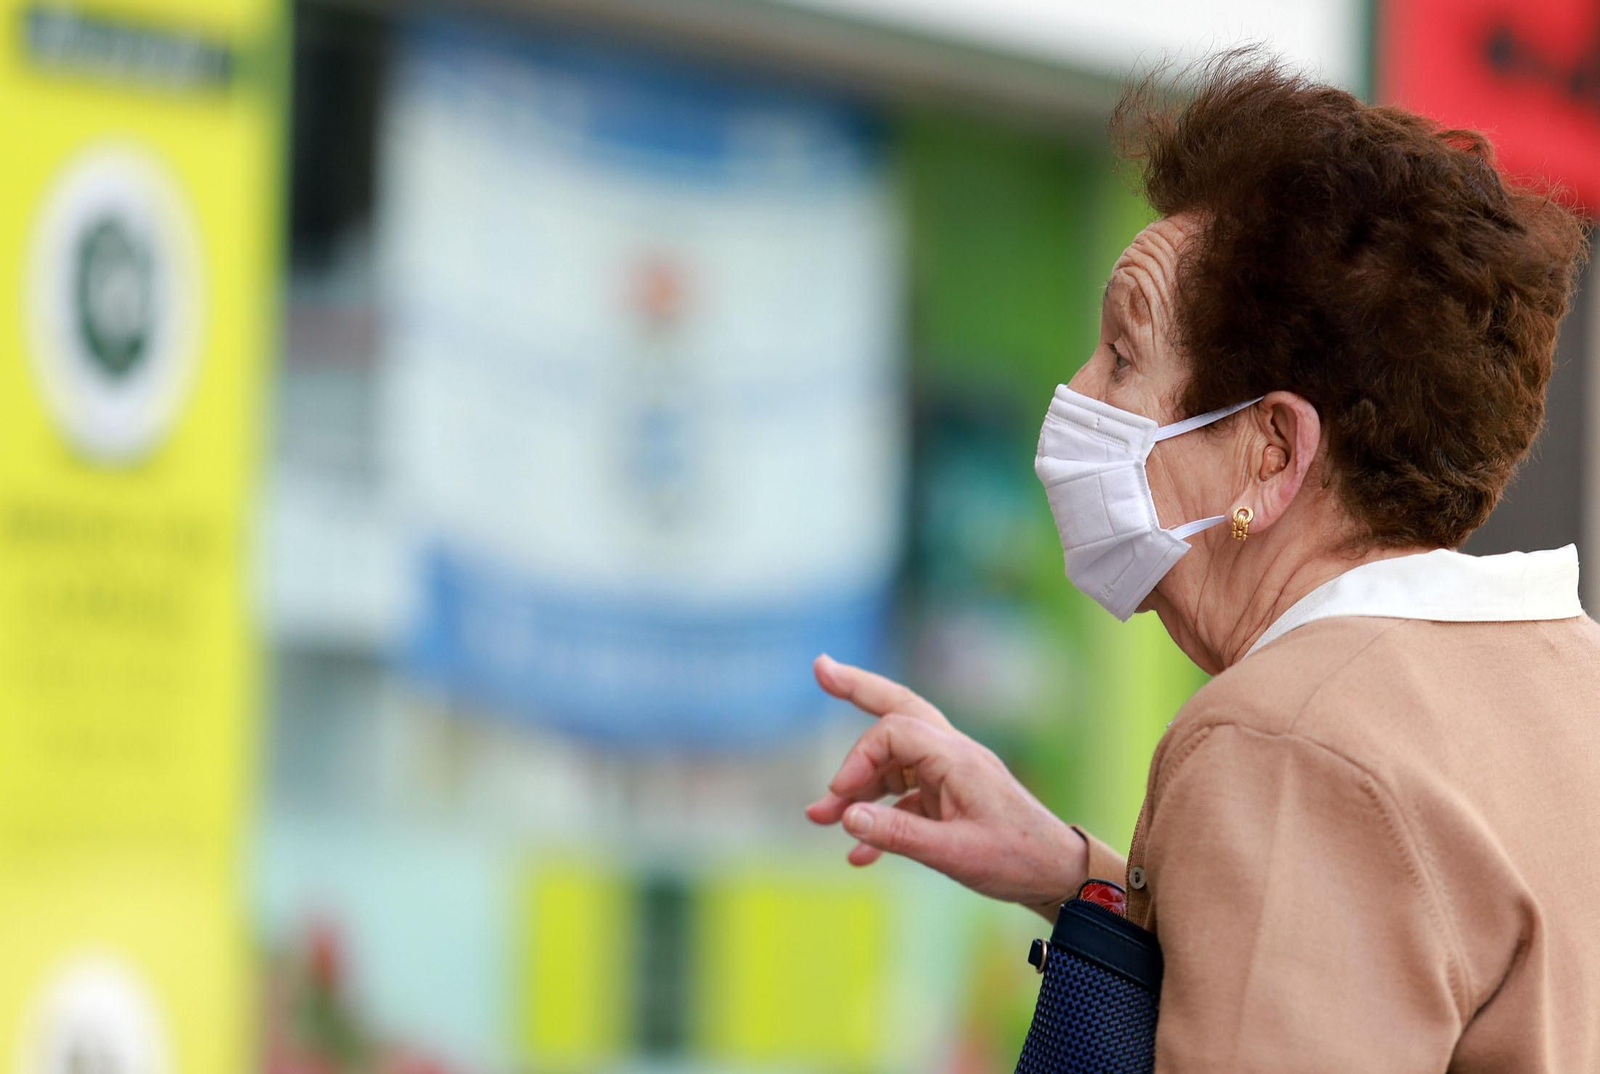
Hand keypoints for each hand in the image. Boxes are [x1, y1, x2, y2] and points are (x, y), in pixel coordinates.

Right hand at [806, 654, 1088, 919]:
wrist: (1058, 875)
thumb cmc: (1016, 860)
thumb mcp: (953, 854)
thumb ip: (897, 835)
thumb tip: (845, 817)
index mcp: (956, 757)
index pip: (893, 732)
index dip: (857, 759)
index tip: (840, 799)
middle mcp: (952, 755)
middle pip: (898, 708)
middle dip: (858, 689)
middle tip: (820, 668)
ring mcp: (951, 775)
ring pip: (894, 761)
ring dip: (857, 785)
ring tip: (818, 817)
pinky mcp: (950, 800)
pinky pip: (905, 798)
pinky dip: (879, 818)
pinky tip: (856, 854)